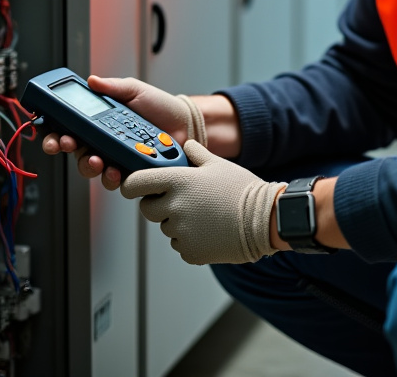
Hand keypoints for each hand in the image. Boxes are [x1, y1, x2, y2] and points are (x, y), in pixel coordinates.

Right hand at [40, 75, 204, 190]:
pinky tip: (116, 170)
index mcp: (98, 120)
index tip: (49, 131)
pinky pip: (114, 181)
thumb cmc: (160, 106)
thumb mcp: (135, 90)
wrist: (185, 124)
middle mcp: (102, 141)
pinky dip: (112, 177)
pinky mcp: (128, 172)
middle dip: (64, 147)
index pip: (68, 126)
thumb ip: (113, 86)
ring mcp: (114, 158)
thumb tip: (92, 80)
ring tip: (97, 159)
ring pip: (90, 168)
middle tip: (67, 143)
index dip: (53, 131)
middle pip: (72, 149)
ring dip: (88, 165)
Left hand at [120, 140, 285, 264]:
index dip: (132, 185)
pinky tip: (209, 230)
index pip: (134, 184)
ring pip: (165, 226)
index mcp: (177, 181)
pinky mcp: (189, 251)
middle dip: (158, 204)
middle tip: (180, 200)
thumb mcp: (218, 164)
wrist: (264, 221)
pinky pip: (180, 244)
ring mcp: (180, 231)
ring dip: (176, 222)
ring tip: (203, 215)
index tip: (134, 187)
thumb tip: (186, 145)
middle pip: (147, 209)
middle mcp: (174, 207)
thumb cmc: (242, 190)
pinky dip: (189, 239)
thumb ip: (195, 154)